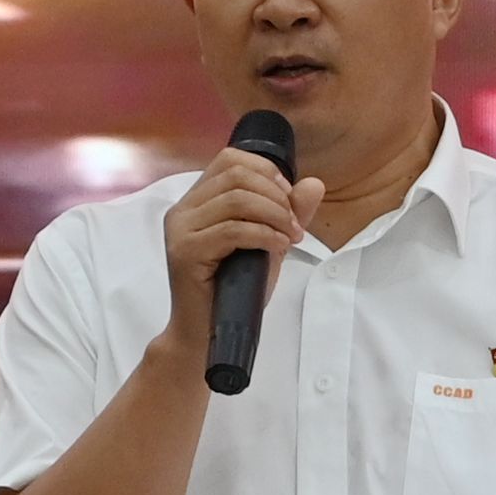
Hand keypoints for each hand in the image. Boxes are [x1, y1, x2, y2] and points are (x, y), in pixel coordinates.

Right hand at [159, 145, 336, 358]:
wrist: (207, 336)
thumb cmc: (236, 291)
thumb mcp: (269, 244)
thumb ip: (289, 213)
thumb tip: (314, 184)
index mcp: (197, 201)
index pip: (230, 159)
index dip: (266, 171)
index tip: (288, 200)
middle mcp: (183, 210)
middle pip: (236, 174)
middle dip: (275, 195)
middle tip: (293, 224)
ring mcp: (180, 230)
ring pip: (236, 199)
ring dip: (274, 215)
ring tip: (289, 237)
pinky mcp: (185, 252)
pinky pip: (233, 229)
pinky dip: (264, 234)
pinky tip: (278, 247)